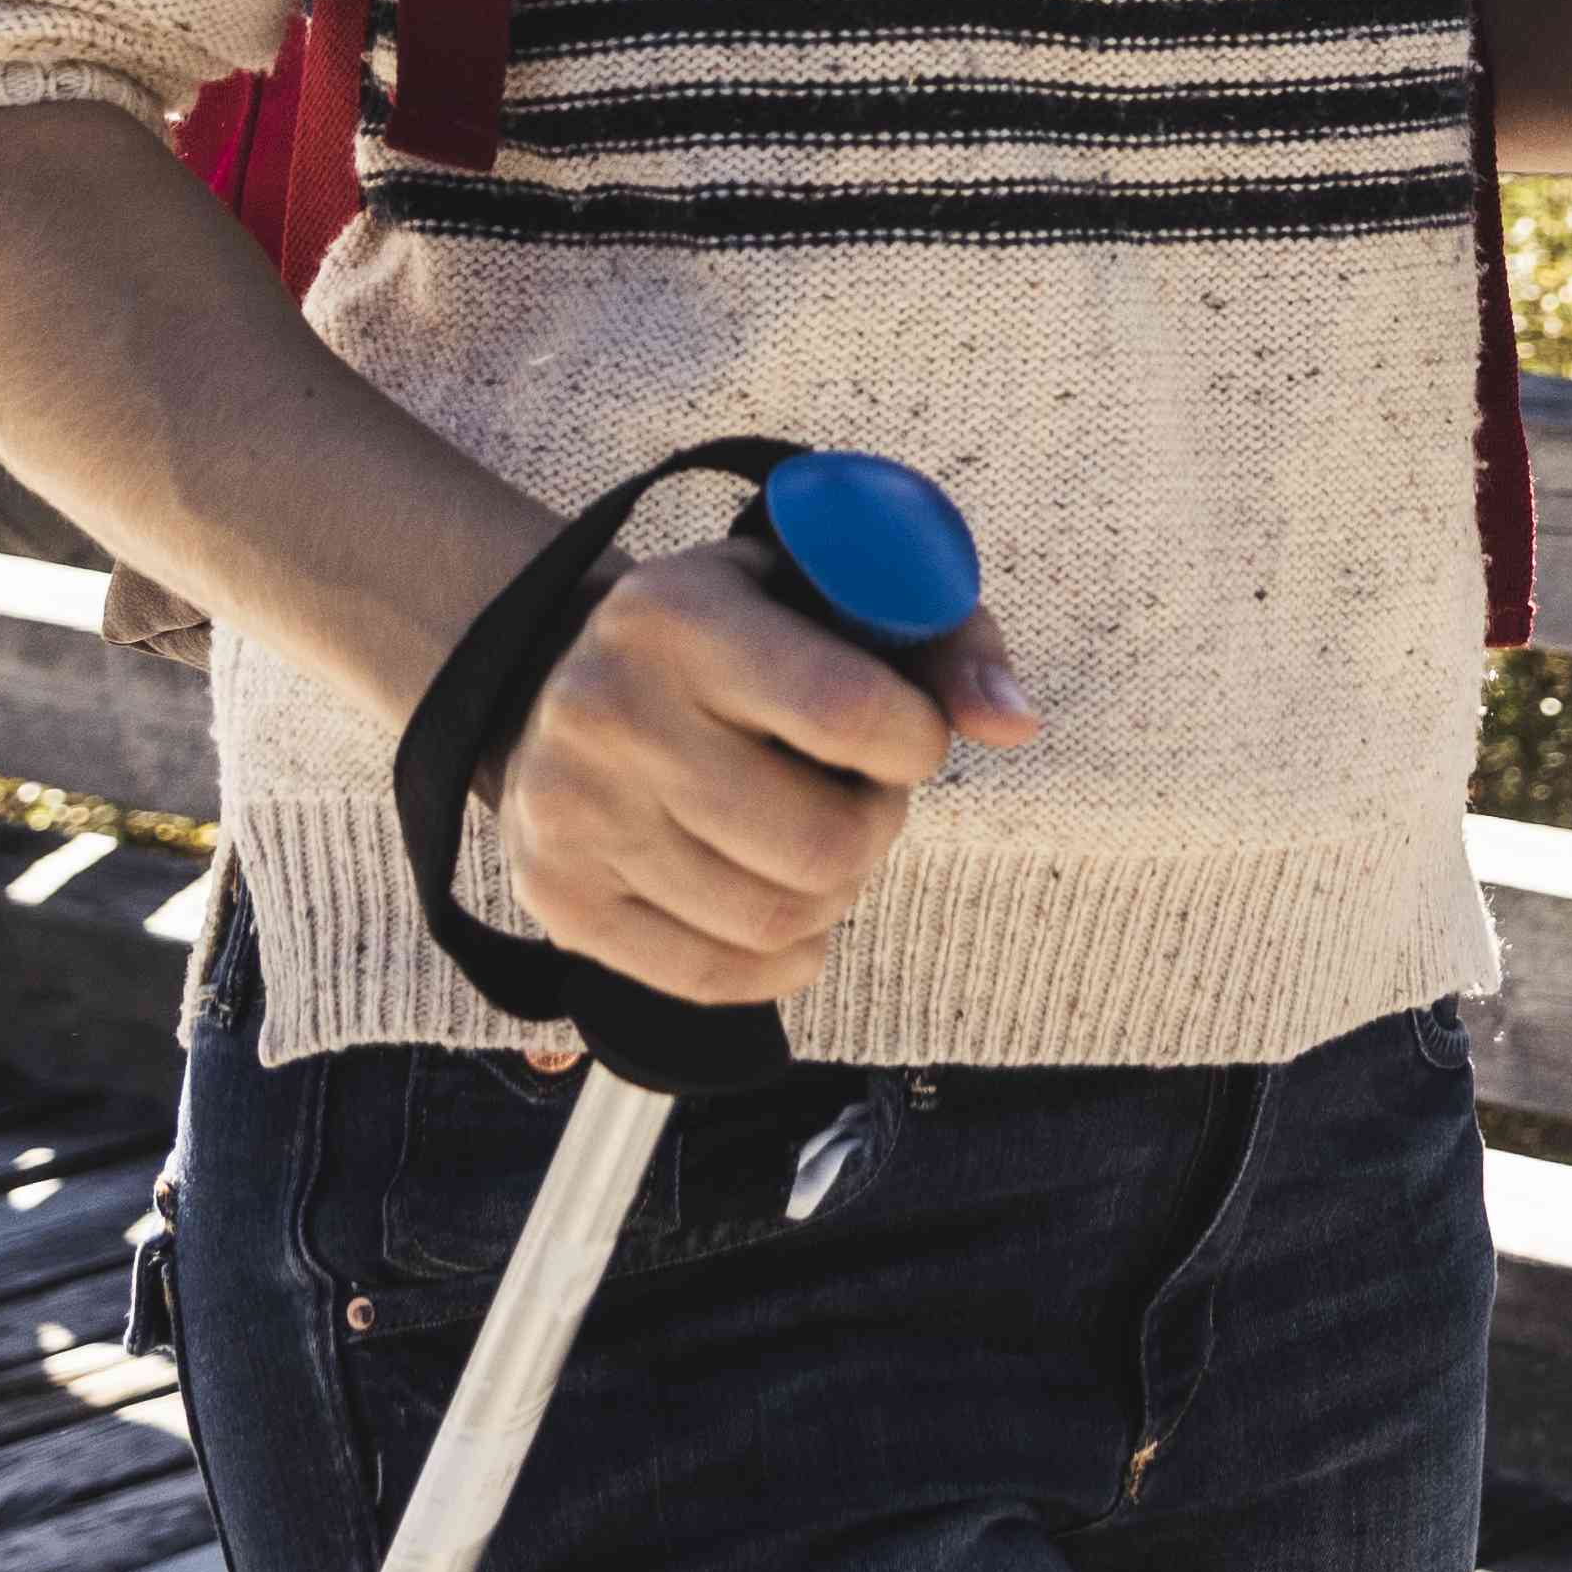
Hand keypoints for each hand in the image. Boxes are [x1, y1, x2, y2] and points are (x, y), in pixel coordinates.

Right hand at [484, 541, 1045, 1022]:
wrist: (556, 678)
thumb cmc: (732, 636)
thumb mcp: (823, 593)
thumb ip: (941, 640)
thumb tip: (1015, 724)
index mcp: (679, 617)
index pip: (849, 714)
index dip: (917, 745)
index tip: (909, 739)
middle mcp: (610, 713)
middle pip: (820, 843)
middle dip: (877, 829)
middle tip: (866, 799)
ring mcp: (574, 814)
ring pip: (775, 920)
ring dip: (837, 896)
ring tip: (825, 847)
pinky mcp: (559, 898)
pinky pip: (710, 978)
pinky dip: (782, 963)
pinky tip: (793, 915)